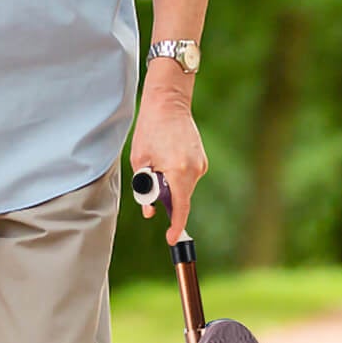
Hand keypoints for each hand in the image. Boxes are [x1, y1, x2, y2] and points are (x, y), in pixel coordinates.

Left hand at [128, 86, 207, 245]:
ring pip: (183, 188)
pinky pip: (186, 178)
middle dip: (165, 199)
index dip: (175, 226)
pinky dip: (175, 177)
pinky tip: (166, 158)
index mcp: (178, 171)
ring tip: (156, 161)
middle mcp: (194, 169)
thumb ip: (145, 190)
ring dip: (169, 185)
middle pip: (181, 198)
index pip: (180, 207)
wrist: (169, 103)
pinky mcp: (201, 160)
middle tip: (150, 179)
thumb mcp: (140, 161)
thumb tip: (150, 211)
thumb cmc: (150, 129)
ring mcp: (201, 164)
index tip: (172, 239)